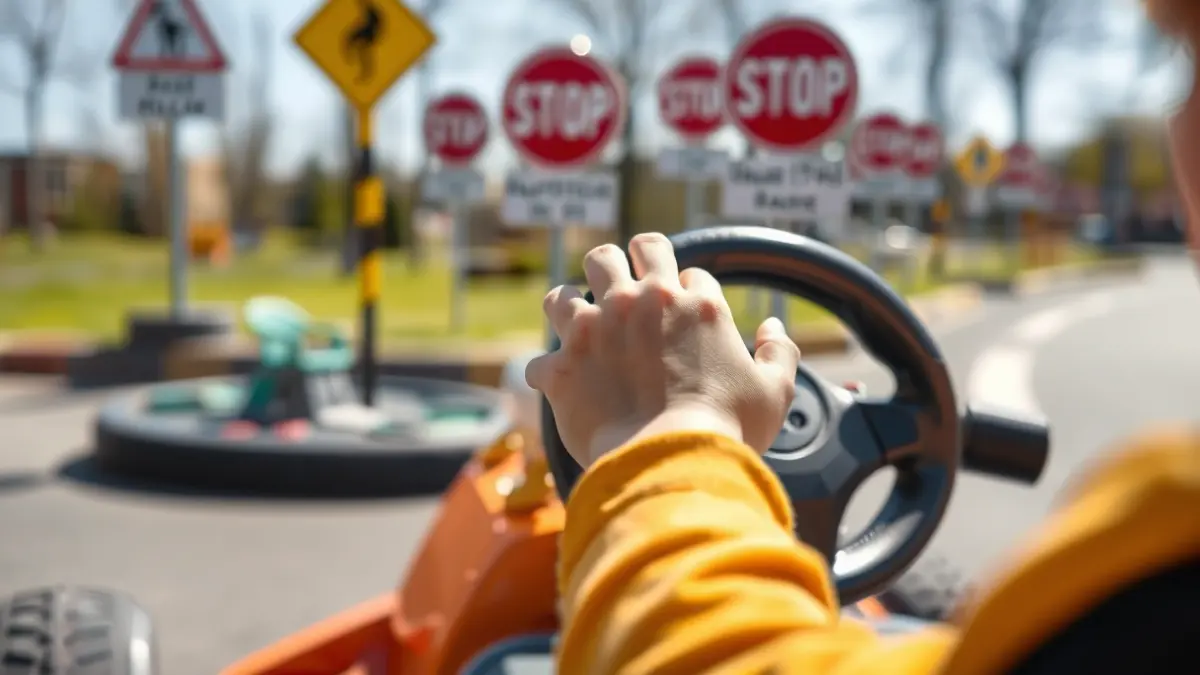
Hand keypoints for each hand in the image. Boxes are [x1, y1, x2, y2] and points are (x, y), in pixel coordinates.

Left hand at [525, 232, 800, 467]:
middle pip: (616, 253)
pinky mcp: (561, 367)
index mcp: (694, 303)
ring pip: (563, 293)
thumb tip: (773, 328)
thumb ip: (779, 352)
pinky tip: (559, 388)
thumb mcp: (775, 391)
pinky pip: (539, 361)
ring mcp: (594, 330)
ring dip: (569, 308)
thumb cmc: (727, 429)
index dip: (684, 292)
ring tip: (576, 327)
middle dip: (617, 267)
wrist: (671, 462)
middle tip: (619, 292)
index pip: (684, 272)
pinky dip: (549, 375)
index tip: (682, 318)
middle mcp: (640, 303)